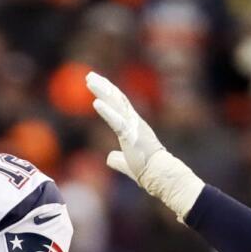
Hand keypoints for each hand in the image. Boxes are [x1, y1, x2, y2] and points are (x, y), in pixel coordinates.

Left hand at [86, 71, 204, 219]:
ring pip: (116, 104)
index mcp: (134, 126)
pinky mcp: (131, 135)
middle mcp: (134, 122)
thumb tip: (109, 158)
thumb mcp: (128, 163)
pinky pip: (116, 121)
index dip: (108, 93)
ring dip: (102, 92)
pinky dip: (106, 112)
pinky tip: (96, 103)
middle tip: (89, 75)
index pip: (119, 105)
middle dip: (102, 86)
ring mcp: (133, 127)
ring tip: (89, 81)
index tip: (96, 83)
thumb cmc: (148, 170)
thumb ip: (118, 159)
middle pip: (117, 99)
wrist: (161, 175)